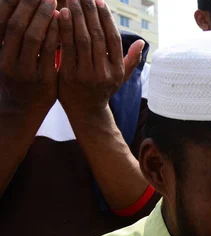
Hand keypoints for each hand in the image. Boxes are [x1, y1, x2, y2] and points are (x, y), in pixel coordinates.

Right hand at [0, 0, 58, 114]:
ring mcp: (23, 70)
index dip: (11, 2)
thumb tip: (20, 8)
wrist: (22, 108)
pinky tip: (62, 21)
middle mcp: (5, 59)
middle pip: (16, 25)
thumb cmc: (16, 76)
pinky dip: (55, 34)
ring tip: (53, 1)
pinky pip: (49, 52)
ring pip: (32, 37)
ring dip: (43, 17)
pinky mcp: (42, 79)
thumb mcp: (7, 55)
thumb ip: (12, 35)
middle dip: (29, 5)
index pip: (1, 20)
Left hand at [57, 0, 143, 116]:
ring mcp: (86, 75)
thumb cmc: (102, 90)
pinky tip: (59, 15)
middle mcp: (104, 73)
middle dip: (89, 12)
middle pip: (96, 36)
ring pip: (82, 40)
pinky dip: (63, 30)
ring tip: (70, 0)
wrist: (86, 112)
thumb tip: (142, 42)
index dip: (106, 19)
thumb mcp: (120, 78)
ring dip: (76, 17)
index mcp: (117, 70)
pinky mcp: (69, 76)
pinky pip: (66, 48)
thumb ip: (130, 59)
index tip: (100, 1)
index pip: (113, 39)